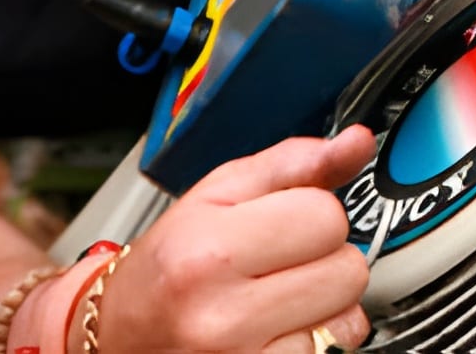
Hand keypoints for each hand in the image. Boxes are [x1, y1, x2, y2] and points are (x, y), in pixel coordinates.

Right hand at [94, 129, 376, 351]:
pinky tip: (277, 332)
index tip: (285, 223)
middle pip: (348, 271)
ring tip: (278, 301)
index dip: (313, 213)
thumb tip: (357, 143)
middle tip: (281, 264)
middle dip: (325, 260)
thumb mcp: (216, 196)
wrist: (118, 337)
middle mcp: (221, 315)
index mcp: (209, 251)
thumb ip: (293, 164)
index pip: (326, 216)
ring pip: (348, 320)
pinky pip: (330, 353)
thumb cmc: (169, 266)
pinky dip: (315, 342)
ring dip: (325, 307)